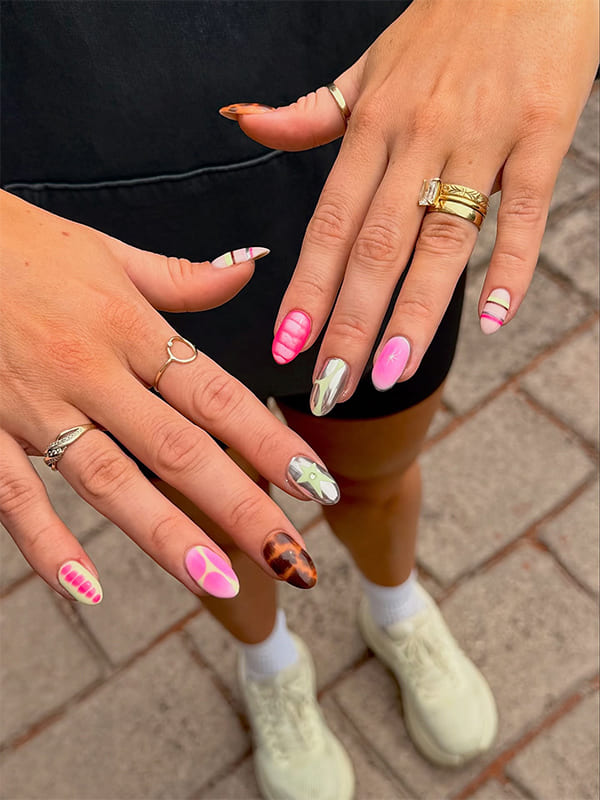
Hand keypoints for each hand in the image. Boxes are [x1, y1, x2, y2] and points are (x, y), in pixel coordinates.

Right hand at [0, 191, 339, 602]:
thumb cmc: (19, 243)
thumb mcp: (106, 251)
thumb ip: (181, 277)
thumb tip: (250, 267)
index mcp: (129, 328)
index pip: (217, 397)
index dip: (270, 444)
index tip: (315, 487)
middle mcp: (91, 372)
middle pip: (178, 451)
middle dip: (242, 508)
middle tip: (293, 560)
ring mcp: (34, 406)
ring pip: (109, 482)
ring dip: (167, 537)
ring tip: (220, 584)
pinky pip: (14, 497)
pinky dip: (47, 545)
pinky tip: (86, 590)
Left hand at [221, 0, 598, 408]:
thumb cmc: (445, 23)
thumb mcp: (367, 65)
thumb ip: (311, 112)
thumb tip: (246, 124)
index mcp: (370, 126)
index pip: (329, 224)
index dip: (306, 289)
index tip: (286, 346)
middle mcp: (415, 137)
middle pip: (375, 248)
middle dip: (349, 324)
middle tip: (330, 386)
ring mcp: (479, 136)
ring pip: (439, 240)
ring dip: (413, 314)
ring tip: (389, 373)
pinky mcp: (541, 131)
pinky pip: (522, 209)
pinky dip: (509, 266)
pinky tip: (491, 321)